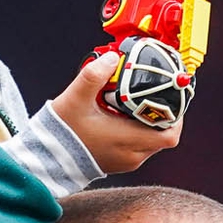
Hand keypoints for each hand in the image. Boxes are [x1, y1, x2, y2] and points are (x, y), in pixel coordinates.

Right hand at [51, 51, 184, 174]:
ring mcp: (126, 161)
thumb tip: (111, 58)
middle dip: (162, 116)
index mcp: (128, 140)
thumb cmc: (62, 131)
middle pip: (163, 136)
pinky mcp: (118, 163)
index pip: (170, 135)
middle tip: (153, 96)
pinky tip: (123, 117)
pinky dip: (138, 132)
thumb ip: (93, 75)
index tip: (171, 99)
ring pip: (151, 142)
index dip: (177, 117)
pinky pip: (138, 147)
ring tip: (137, 104)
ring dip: (149, 124)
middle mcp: (132, 155)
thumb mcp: (75, 98)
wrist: (46, 158)